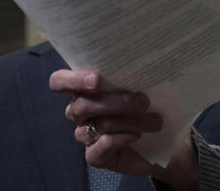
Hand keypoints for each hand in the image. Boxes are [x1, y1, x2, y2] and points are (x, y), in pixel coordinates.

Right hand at [49, 69, 197, 189]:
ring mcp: (85, 135)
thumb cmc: (147, 107)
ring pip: (98, 125)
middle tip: (143, 101)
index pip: (59, 82)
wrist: (160, 142)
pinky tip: (136, 136)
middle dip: (115, 102)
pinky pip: (99, 148)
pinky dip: (120, 139)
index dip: (72, 80)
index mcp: (84, 90)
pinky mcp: (94, 156)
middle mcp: (80, 112)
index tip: (96, 80)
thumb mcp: (141, 87)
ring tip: (154, 121)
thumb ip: (130, 76)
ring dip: (130, 121)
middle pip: (82, 105)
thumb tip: (139, 62)